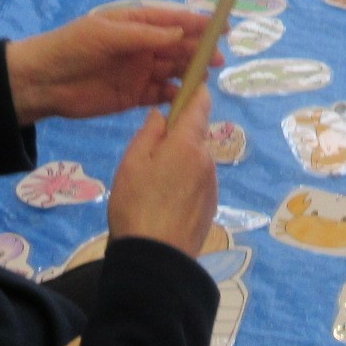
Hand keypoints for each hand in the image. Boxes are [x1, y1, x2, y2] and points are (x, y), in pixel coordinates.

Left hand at [5, 3, 222, 123]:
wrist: (41, 82)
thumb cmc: (71, 47)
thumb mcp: (106, 34)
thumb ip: (144, 35)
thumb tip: (180, 33)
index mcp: (136, 24)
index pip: (173, 21)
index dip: (199, 23)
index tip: (223, 27)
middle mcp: (142, 47)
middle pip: (178, 47)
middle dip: (200, 50)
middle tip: (218, 59)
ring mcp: (139, 72)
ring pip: (173, 70)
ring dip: (190, 73)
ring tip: (205, 78)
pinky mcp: (134, 96)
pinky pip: (161, 95)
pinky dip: (175, 96)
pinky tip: (186, 98)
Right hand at [105, 99, 216, 257]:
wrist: (156, 258)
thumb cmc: (137, 204)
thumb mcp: (133, 162)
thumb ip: (150, 132)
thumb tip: (162, 114)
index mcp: (188, 143)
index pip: (201, 103)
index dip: (195, 91)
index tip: (184, 88)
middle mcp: (207, 159)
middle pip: (195, 136)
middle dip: (177, 138)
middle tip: (147, 159)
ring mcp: (212, 184)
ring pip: (195, 161)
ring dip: (180, 165)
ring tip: (152, 188)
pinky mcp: (211, 205)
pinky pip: (197, 184)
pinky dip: (184, 186)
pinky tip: (164, 205)